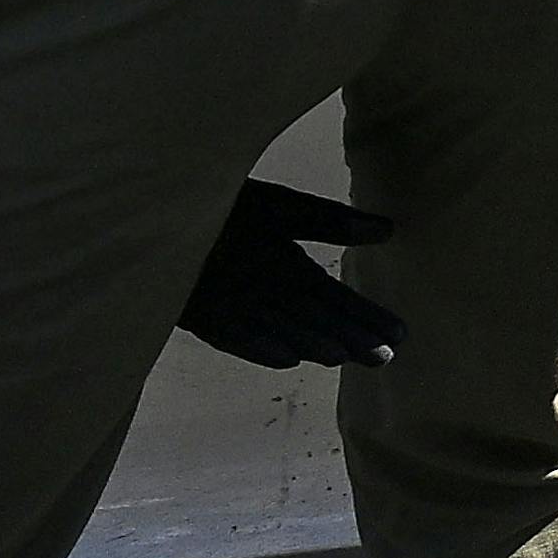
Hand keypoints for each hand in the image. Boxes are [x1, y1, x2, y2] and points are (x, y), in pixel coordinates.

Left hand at [170, 180, 403, 378]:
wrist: (155, 204)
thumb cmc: (220, 199)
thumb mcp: (282, 207)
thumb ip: (329, 221)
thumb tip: (389, 230)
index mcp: (287, 268)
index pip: (334, 298)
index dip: (366, 315)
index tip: (401, 333)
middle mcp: (266, 292)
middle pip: (314, 320)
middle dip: (349, 338)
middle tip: (385, 358)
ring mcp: (233, 305)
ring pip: (280, 330)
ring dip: (310, 344)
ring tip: (344, 357)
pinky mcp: (197, 312)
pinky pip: (231, 333)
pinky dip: (258, 345)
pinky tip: (287, 358)